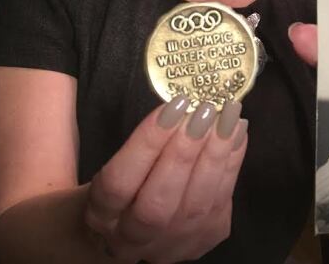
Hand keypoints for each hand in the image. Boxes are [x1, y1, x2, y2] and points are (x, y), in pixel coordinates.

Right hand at [84, 97, 247, 263]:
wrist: (134, 233)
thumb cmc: (121, 186)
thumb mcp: (99, 165)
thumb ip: (105, 133)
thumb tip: (92, 84)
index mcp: (101, 215)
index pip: (119, 182)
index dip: (147, 143)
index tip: (173, 106)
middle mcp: (132, 237)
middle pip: (159, 200)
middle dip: (185, 151)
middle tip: (204, 110)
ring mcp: (172, 243)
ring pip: (197, 203)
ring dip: (216, 154)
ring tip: (228, 115)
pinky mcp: (203, 239)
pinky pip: (221, 200)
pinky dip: (232, 162)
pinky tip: (237, 131)